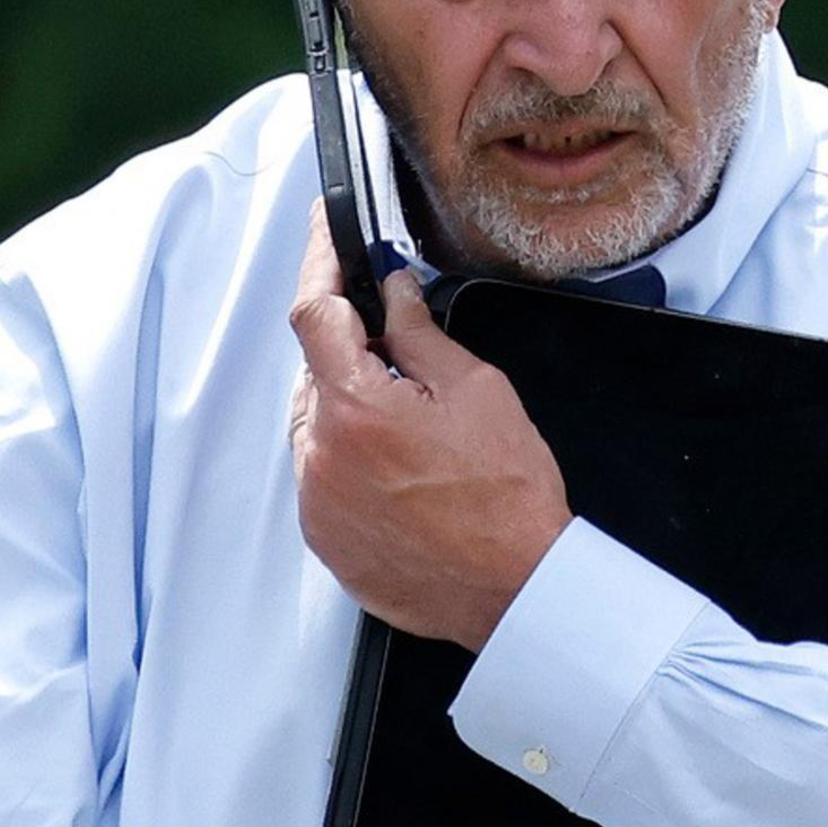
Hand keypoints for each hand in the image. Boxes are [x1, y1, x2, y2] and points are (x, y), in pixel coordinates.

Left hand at [287, 204, 571, 649]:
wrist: (514, 589)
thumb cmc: (506, 496)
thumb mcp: (475, 389)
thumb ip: (419, 332)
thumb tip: (391, 291)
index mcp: (355, 407)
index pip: (313, 313)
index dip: (318, 266)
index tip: (324, 237)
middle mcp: (320, 455)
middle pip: (314, 374)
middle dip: (350, 354)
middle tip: (403, 359)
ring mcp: (317, 502)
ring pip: (315, 427)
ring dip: (349, 411)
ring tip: (414, 434)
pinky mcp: (324, 539)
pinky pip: (321, 478)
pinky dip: (348, 460)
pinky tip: (401, 474)